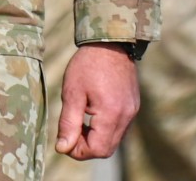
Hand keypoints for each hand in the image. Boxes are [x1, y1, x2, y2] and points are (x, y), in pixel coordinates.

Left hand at [54, 43, 139, 160]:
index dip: (78, 151)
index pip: (97, 150)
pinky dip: (104, 129)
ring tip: (80, 120)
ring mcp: (132, 112)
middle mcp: (126, 116)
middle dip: (86, 147)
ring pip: (114, 140)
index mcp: (111, 113)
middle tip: (71, 132)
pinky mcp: (133, 106)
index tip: (65, 140)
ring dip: (96, 139)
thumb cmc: (87, 65)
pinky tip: (92, 114)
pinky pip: (119, 128)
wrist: (110, 43)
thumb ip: (68, 123)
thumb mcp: (72, 93)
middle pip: (106, 149)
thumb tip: (62, 148)